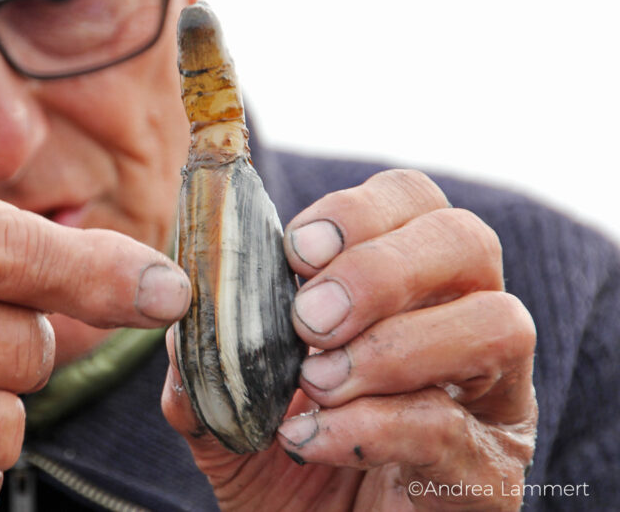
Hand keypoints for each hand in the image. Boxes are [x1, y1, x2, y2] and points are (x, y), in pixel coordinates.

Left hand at [162, 169, 536, 509]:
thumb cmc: (282, 472)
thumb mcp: (231, 408)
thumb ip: (209, 357)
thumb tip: (183, 312)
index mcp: (406, 292)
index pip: (413, 202)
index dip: (356, 210)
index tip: (295, 251)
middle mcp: (463, 330)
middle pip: (466, 240)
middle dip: (378, 268)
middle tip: (309, 320)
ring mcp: (489, 402)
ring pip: (496, 323)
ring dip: (390, 346)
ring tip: (317, 383)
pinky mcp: (488, 476)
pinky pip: (451, 425)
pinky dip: (372, 424)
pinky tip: (310, 439)